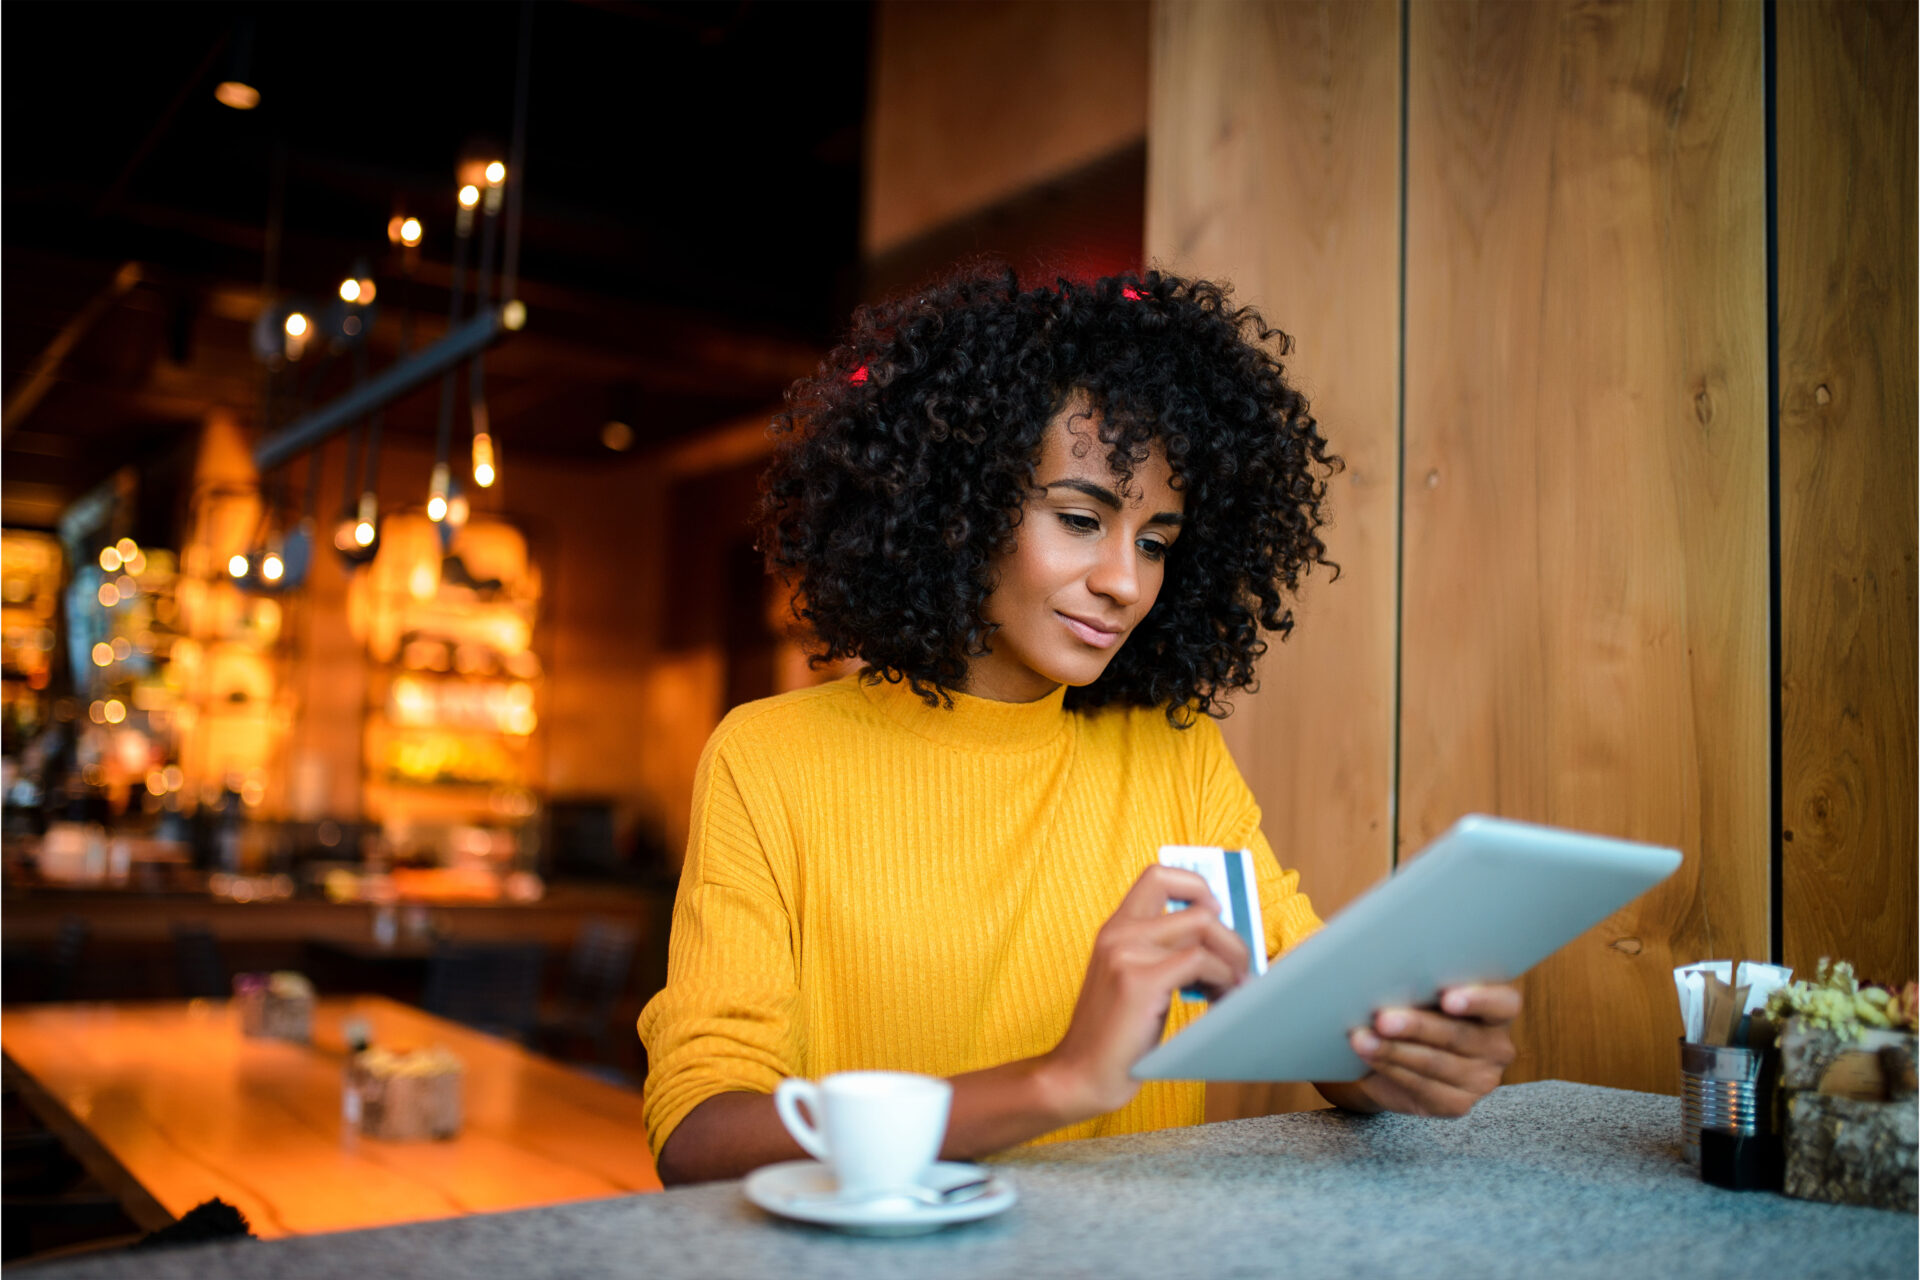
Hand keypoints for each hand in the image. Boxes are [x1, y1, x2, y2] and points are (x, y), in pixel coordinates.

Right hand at [1041, 865, 1251, 1121]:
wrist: (1080, 1075)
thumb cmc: (1114, 1035)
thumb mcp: (1133, 980)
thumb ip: (1162, 954)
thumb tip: (1217, 939)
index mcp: (1115, 929)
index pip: (1159, 875)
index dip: (1196, 885)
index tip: (1215, 915)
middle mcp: (1119, 932)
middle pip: (1197, 904)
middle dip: (1231, 936)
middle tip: (1238, 968)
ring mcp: (1127, 953)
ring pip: (1205, 928)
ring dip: (1232, 959)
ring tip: (1232, 988)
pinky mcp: (1139, 980)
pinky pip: (1200, 962)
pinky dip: (1223, 980)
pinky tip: (1220, 1000)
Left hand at [1338, 984, 1520, 1117]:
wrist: (1401, 1052)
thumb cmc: (1415, 1003)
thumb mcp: (1421, 986)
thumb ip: (1419, 975)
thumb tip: (1381, 957)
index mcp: (1499, 1009)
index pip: (1503, 1003)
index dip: (1479, 999)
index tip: (1448, 997)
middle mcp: (1497, 1046)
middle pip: (1458, 1035)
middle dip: (1417, 1026)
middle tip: (1382, 1018)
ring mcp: (1481, 1079)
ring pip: (1434, 1063)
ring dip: (1393, 1049)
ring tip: (1361, 1037)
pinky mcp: (1457, 1103)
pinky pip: (1421, 1087)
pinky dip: (1390, 1068)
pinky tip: (1368, 1054)